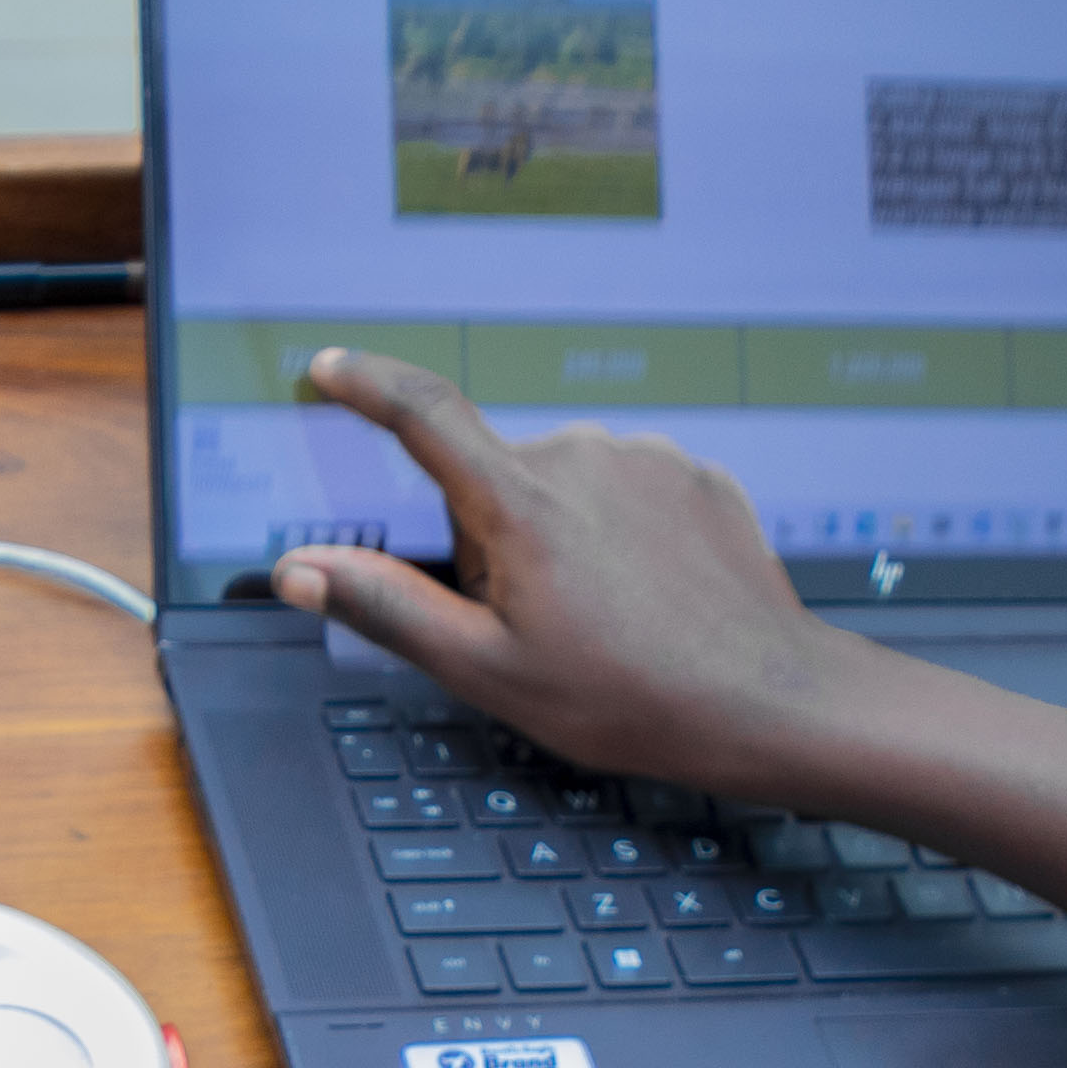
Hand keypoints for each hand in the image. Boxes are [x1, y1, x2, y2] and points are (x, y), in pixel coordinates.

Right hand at [273, 349, 866, 802]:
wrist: (763, 700)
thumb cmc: (628, 697)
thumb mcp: (488, 668)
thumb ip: (387, 606)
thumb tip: (303, 568)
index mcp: (521, 502)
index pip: (422, 414)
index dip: (366, 384)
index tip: (331, 367)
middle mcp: (584, 457)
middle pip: (496, 481)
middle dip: (494, 542)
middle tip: (536, 623)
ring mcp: (647, 460)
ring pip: (563, 487)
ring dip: (560, 539)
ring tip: (604, 617)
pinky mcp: (695, 474)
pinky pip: (626, 492)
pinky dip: (620, 536)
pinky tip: (648, 596)